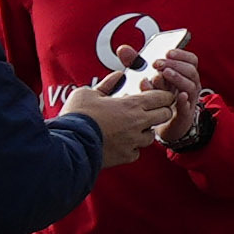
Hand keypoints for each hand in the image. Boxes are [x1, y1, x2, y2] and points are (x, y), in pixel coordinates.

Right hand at [72, 68, 207, 155]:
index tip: (161, 95)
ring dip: (145, 131)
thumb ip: (107, 84)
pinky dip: (132, 148)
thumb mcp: (88, 93)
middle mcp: (137, 123)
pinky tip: (122, 143)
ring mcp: (133, 141)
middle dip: (161, 111)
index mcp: (131, 105)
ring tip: (133, 128)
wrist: (69, 144)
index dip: (164, 95)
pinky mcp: (125, 156)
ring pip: (151, 136)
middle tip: (151, 110)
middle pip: (165, 115)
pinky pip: (136, 152)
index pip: (162, 97)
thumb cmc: (77, 116)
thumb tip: (118, 76)